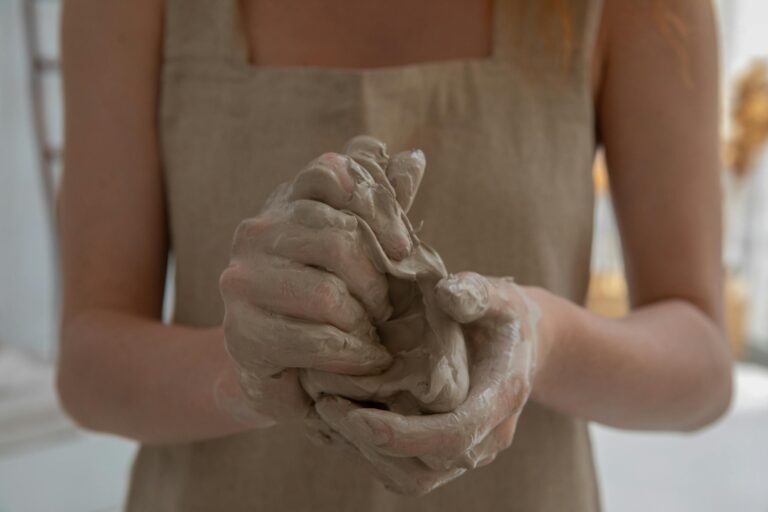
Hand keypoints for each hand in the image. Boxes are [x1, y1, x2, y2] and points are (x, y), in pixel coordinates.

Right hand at [218, 137, 425, 423]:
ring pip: (327, 294)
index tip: (404, 250)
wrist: (282, 369)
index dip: (377, 208)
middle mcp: (256, 233)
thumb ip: (383, 205)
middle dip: (377, 281)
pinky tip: (369, 359)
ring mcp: (242, 282)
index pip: (328, 172)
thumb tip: (413, 157)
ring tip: (377, 336)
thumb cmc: (330, 299)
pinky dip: (355, 354)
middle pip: (337, 238)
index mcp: (284, 203)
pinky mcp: (243, 333)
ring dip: (365, 321)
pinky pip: (316, 340)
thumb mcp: (361, 249)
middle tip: (390, 308)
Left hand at [311, 272, 539, 494]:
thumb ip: (477, 293)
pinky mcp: (446, 455)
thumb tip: (446, 294)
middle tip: (326, 407)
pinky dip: (370, 454)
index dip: (404, 435)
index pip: (454, 435)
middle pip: (426, 469)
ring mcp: (467, 451)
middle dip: (372, 445)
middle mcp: (486, 437)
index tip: (356, 418)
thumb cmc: (503, 317)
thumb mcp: (499, 296)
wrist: (522, 346)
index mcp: (501, 399)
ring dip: (366, 454)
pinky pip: (406, 473)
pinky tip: (342, 420)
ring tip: (328, 413)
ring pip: (412, 479)